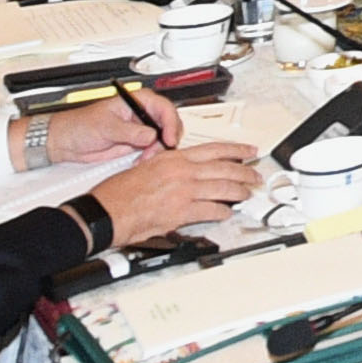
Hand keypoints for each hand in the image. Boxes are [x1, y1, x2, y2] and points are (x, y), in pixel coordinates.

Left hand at [34, 91, 178, 166]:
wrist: (67, 142)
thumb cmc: (80, 125)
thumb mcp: (106, 126)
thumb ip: (129, 131)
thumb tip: (150, 135)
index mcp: (137, 100)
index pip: (164, 108)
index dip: (170, 123)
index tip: (169, 139)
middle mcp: (141, 114)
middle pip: (168, 124)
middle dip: (166, 139)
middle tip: (155, 152)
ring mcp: (140, 130)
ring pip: (163, 139)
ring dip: (158, 151)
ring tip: (144, 158)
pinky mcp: (136, 144)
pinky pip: (153, 150)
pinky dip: (151, 158)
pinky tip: (141, 161)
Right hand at [96, 140, 260, 246]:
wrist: (106, 211)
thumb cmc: (118, 193)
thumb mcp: (146, 167)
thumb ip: (169, 168)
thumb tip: (185, 172)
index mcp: (173, 158)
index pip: (214, 149)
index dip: (236, 150)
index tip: (249, 151)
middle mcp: (182, 171)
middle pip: (225, 169)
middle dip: (245, 173)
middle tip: (256, 176)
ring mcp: (183, 192)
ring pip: (223, 189)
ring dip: (239, 192)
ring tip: (246, 194)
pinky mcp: (180, 212)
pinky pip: (210, 210)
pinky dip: (222, 212)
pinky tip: (227, 213)